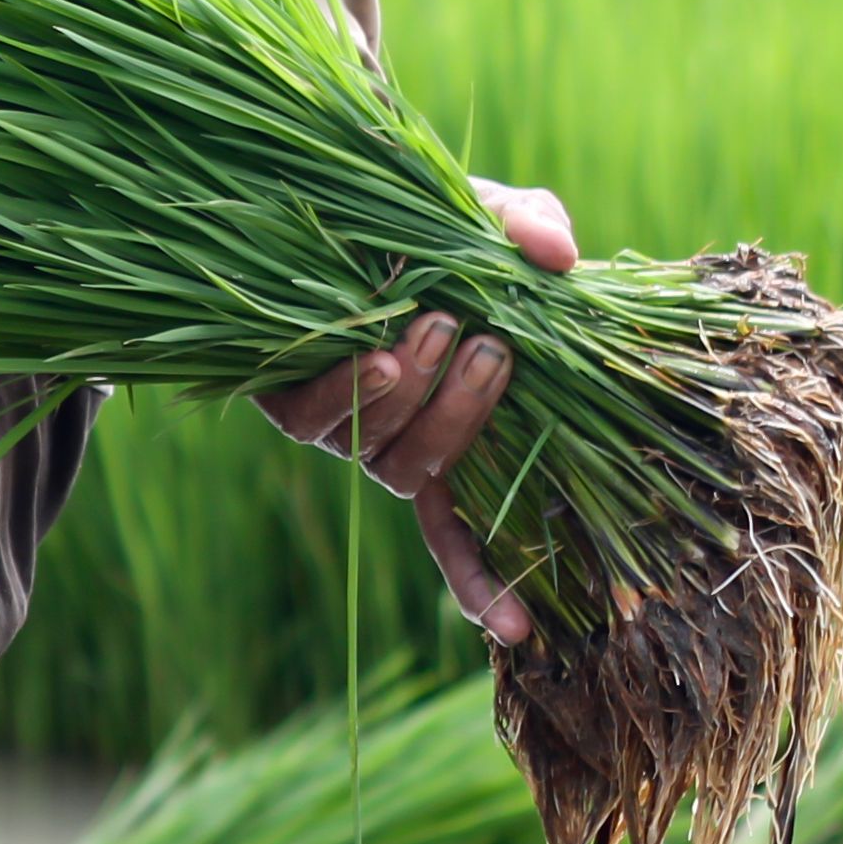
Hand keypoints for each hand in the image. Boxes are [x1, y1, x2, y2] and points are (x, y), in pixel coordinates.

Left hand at [255, 179, 579, 647]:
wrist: (317, 208)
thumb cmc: (425, 229)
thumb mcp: (487, 220)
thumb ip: (531, 226)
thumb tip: (559, 255)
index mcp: (448, 431)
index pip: (467, 529)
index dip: (489, 584)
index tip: (523, 634)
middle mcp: (389, 445)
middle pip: (428, 470)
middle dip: (467, 413)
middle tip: (493, 346)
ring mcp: (337, 429)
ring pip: (375, 445)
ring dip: (412, 394)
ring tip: (436, 322)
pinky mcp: (282, 400)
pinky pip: (315, 418)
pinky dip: (349, 390)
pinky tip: (376, 353)